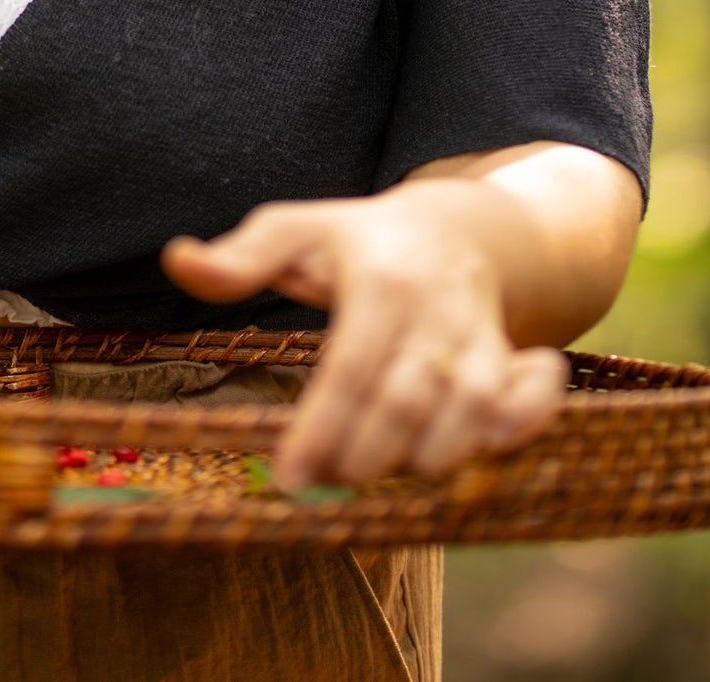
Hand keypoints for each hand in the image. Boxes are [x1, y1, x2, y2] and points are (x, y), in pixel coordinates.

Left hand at [163, 182, 567, 491]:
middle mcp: (436, 308)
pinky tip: (478, 453)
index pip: (350, 366)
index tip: (290, 477)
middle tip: (328, 483)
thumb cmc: (360, 240)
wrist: (460, 227)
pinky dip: (518, 429)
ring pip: (468, 412)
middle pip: (406, 401)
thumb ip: (241, 257)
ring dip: (428, 459)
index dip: (321, 428)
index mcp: (379, 278)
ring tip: (382, 476)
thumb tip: (176, 260)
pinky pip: (533, 398)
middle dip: (366, 456)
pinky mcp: (514, 357)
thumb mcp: (296, 230)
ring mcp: (482, 334)